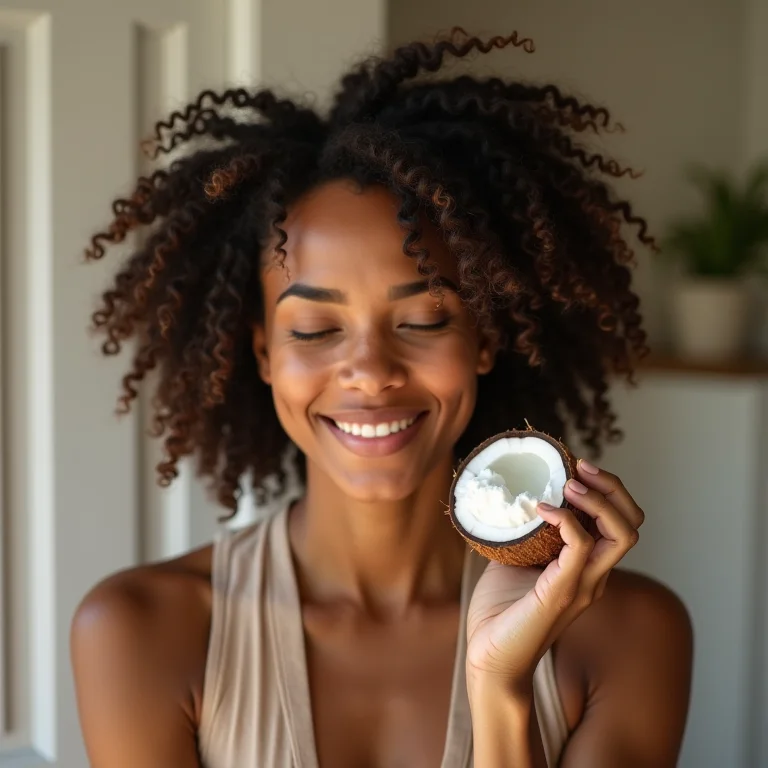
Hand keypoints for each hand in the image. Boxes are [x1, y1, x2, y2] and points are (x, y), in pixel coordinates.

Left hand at [465, 459, 643, 690]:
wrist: (488, 657)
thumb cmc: (500, 613)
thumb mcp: (515, 560)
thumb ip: (524, 534)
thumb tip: (512, 499)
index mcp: (588, 566)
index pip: (622, 522)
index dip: (607, 489)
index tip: (576, 467)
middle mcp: (595, 575)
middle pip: (633, 523)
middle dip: (612, 487)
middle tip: (580, 467)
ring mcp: (584, 585)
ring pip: (623, 535)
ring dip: (598, 501)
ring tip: (568, 484)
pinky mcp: (562, 593)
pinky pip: (580, 548)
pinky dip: (566, 520)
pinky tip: (542, 509)